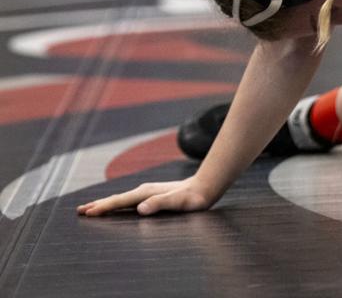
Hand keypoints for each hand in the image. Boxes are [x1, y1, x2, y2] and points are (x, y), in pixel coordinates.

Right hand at [76, 176, 216, 216]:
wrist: (203, 187)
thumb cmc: (191, 198)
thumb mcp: (177, 202)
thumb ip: (160, 204)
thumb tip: (140, 208)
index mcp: (145, 192)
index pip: (120, 201)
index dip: (103, 207)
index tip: (88, 213)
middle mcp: (143, 190)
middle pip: (116, 198)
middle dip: (98, 204)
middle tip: (79, 211)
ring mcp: (146, 192)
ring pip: (121, 199)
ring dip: (105, 204)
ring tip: (90, 209)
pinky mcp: (150, 195)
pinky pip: (128, 200)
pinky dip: (116, 203)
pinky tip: (115, 206)